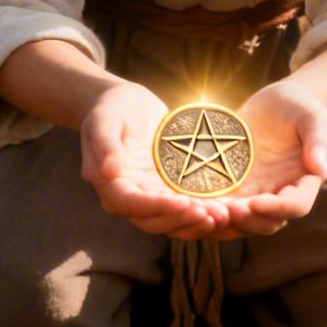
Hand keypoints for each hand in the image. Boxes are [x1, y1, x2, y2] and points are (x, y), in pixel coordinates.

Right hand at [79, 81, 227, 239]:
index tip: (184, 204)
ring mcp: (149, 194)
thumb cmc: (112, 108)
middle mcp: (129, 195)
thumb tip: (107, 173)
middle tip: (209, 216)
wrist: (127, 104)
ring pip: (169, 219)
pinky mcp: (165, 189)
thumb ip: (105, 144)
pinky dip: (199, 213)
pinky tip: (222, 211)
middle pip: (152, 219)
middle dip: (181, 220)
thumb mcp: (104, 119)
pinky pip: (182, 208)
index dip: (156, 207)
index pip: (130, 203)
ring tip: (220, 218)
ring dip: (193, 223)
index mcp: (109, 182)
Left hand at [211, 81, 326, 238]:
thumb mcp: (313, 118)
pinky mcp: (233, 187)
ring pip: (240, 222)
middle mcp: (279, 195)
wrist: (277, 104)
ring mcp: (255, 194)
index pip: (295, 206)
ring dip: (223, 221)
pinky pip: (220, 206)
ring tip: (205, 211)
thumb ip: (318, 141)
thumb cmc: (300, 109)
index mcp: (304, 183)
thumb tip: (321, 169)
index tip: (256, 203)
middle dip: (246, 220)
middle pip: (266, 222)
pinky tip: (189, 203)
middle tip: (226, 209)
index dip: (276, 208)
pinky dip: (207, 210)